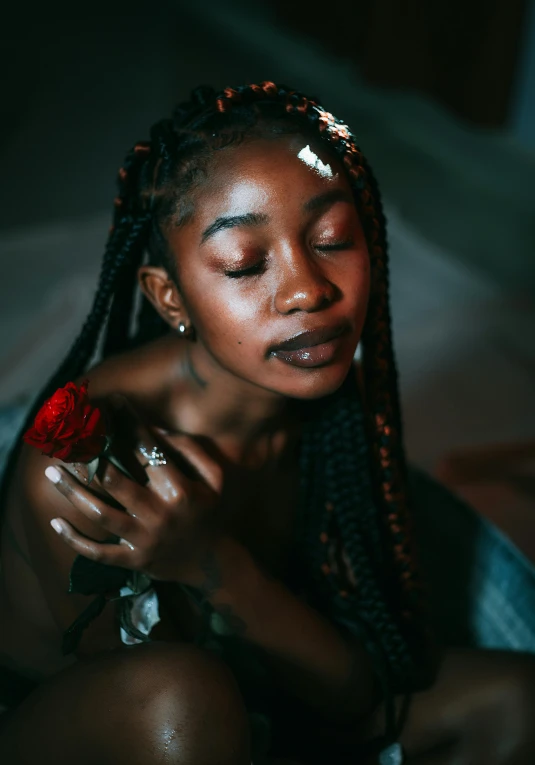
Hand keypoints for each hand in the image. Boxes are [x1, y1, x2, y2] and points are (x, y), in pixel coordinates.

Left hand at [45, 400, 224, 586]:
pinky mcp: (132, 560)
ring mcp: (143, 539)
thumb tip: (155, 429)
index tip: (114, 402)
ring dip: (72, 492)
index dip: (130, 423)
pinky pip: (98, 552)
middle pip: (114, 481)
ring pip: (99, 513)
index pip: (147, 449)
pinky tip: (56, 523)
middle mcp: (158, 514)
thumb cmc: (210, 511)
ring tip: (51, 472)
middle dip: (88, 458)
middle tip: (66, 440)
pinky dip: (74, 540)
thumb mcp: (214, 478)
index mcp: (179, 490)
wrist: (211, 562)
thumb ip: (190, 450)